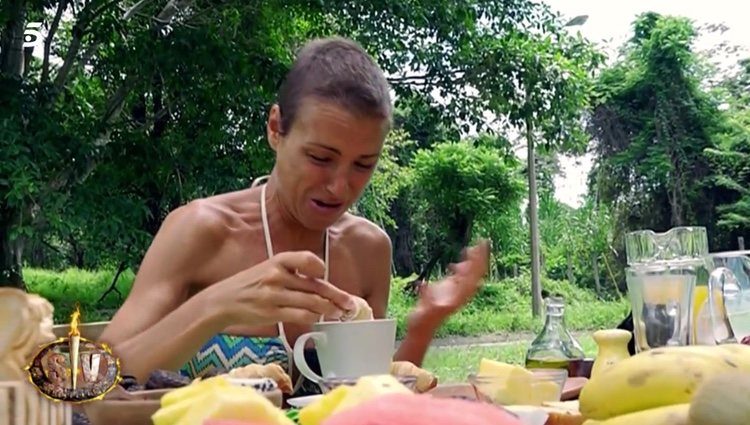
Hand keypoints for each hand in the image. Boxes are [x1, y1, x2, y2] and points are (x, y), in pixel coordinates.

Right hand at [206, 251, 354, 326]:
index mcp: (277, 260)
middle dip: (336, 295)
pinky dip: (312, 318)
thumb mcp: (267, 269)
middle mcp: (277, 275)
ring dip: (328, 309)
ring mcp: (274, 294)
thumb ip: (291, 273)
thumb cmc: (248, 285)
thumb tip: (319, 284)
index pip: (307, 259)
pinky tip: (319, 319)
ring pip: (310, 301)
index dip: (321, 267)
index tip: (326, 275)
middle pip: (314, 285)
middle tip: (350, 303)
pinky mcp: (271, 312)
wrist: (221, 301)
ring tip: (339, 313)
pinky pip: (299, 315)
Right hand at [412, 240, 490, 323]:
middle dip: (479, 257)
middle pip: (475, 272)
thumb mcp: (426, 309)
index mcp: (459, 295)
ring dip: (471, 262)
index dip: (478, 259)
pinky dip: (459, 270)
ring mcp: (456, 292)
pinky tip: (453, 265)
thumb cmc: (424, 320)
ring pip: (469, 275)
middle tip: (481, 242)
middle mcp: (460, 293)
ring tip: (469, 250)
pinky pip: (459, 279)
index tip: (481, 246)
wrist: (421, 329)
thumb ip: (427, 297)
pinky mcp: (448, 294)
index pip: (473, 274)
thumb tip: (427, 288)